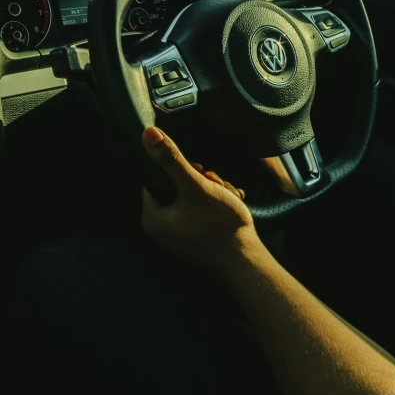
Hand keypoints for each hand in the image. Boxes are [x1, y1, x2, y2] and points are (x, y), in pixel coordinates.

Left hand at [141, 126, 258, 275]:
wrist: (246, 259)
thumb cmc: (218, 223)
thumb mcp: (194, 183)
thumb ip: (171, 158)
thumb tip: (147, 134)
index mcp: (152, 219)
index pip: (155, 178)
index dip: (177, 168)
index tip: (197, 170)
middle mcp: (161, 230)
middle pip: (176, 187)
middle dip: (200, 179)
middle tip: (215, 183)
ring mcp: (179, 237)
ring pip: (192, 197)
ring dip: (212, 188)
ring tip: (226, 194)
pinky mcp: (196, 240)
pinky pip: (201, 211)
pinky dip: (216, 203)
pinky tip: (231, 203)